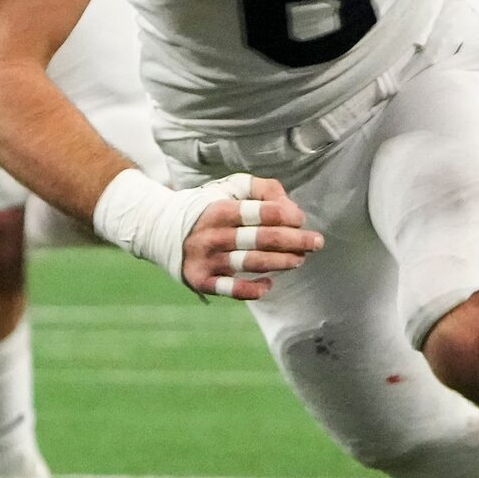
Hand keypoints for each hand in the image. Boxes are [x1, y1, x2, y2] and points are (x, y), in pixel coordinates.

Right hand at [177, 175, 322, 299]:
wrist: (161, 228)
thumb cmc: (210, 206)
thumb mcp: (232, 187)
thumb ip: (264, 190)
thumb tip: (291, 209)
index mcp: (219, 209)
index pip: (260, 212)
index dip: (286, 215)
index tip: (300, 219)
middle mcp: (211, 235)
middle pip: (261, 239)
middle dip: (295, 241)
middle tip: (316, 242)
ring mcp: (205, 259)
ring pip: (250, 263)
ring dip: (281, 262)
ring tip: (300, 260)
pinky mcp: (201, 280)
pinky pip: (231, 289)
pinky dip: (253, 290)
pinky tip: (270, 283)